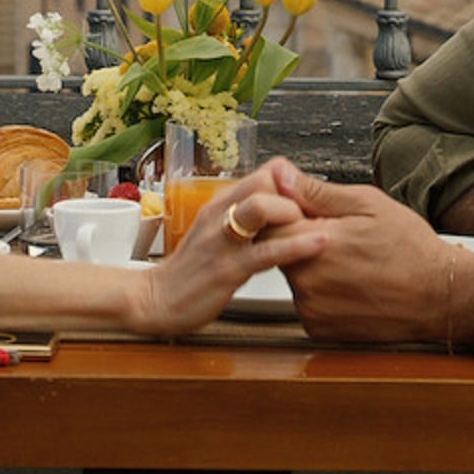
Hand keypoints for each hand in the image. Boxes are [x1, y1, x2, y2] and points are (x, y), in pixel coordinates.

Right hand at [125, 167, 322, 337]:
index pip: (265, 172)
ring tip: (319, 226)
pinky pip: (267, 251)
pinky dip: (298, 245)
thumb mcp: (217, 234)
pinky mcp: (228, 269)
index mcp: (220, 203)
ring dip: (295, 213)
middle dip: (296, 194)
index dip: (293, 184)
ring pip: (263, 207)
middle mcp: (220, 214)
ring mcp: (223, 241)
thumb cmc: (190, 270)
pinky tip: (319, 244)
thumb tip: (282, 209)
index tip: (309, 203)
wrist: (155, 301)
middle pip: (265, 180)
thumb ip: (245, 219)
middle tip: (313, 216)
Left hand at [266, 161, 469, 343]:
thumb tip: (280, 176)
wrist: (439, 296)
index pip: (268, 221)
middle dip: (297, 237)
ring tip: (349, 260)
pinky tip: (349, 283)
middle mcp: (308, 282)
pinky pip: (306, 301)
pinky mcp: (319, 329)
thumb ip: (316, 192)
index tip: (306, 210)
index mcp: (315, 244)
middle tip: (336, 236)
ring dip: (308, 264)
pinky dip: (320, 290)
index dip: (285, 211)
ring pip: (293, 276)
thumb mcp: (367, 204)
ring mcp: (312, 310)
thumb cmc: (410, 248)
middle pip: (277, 250)